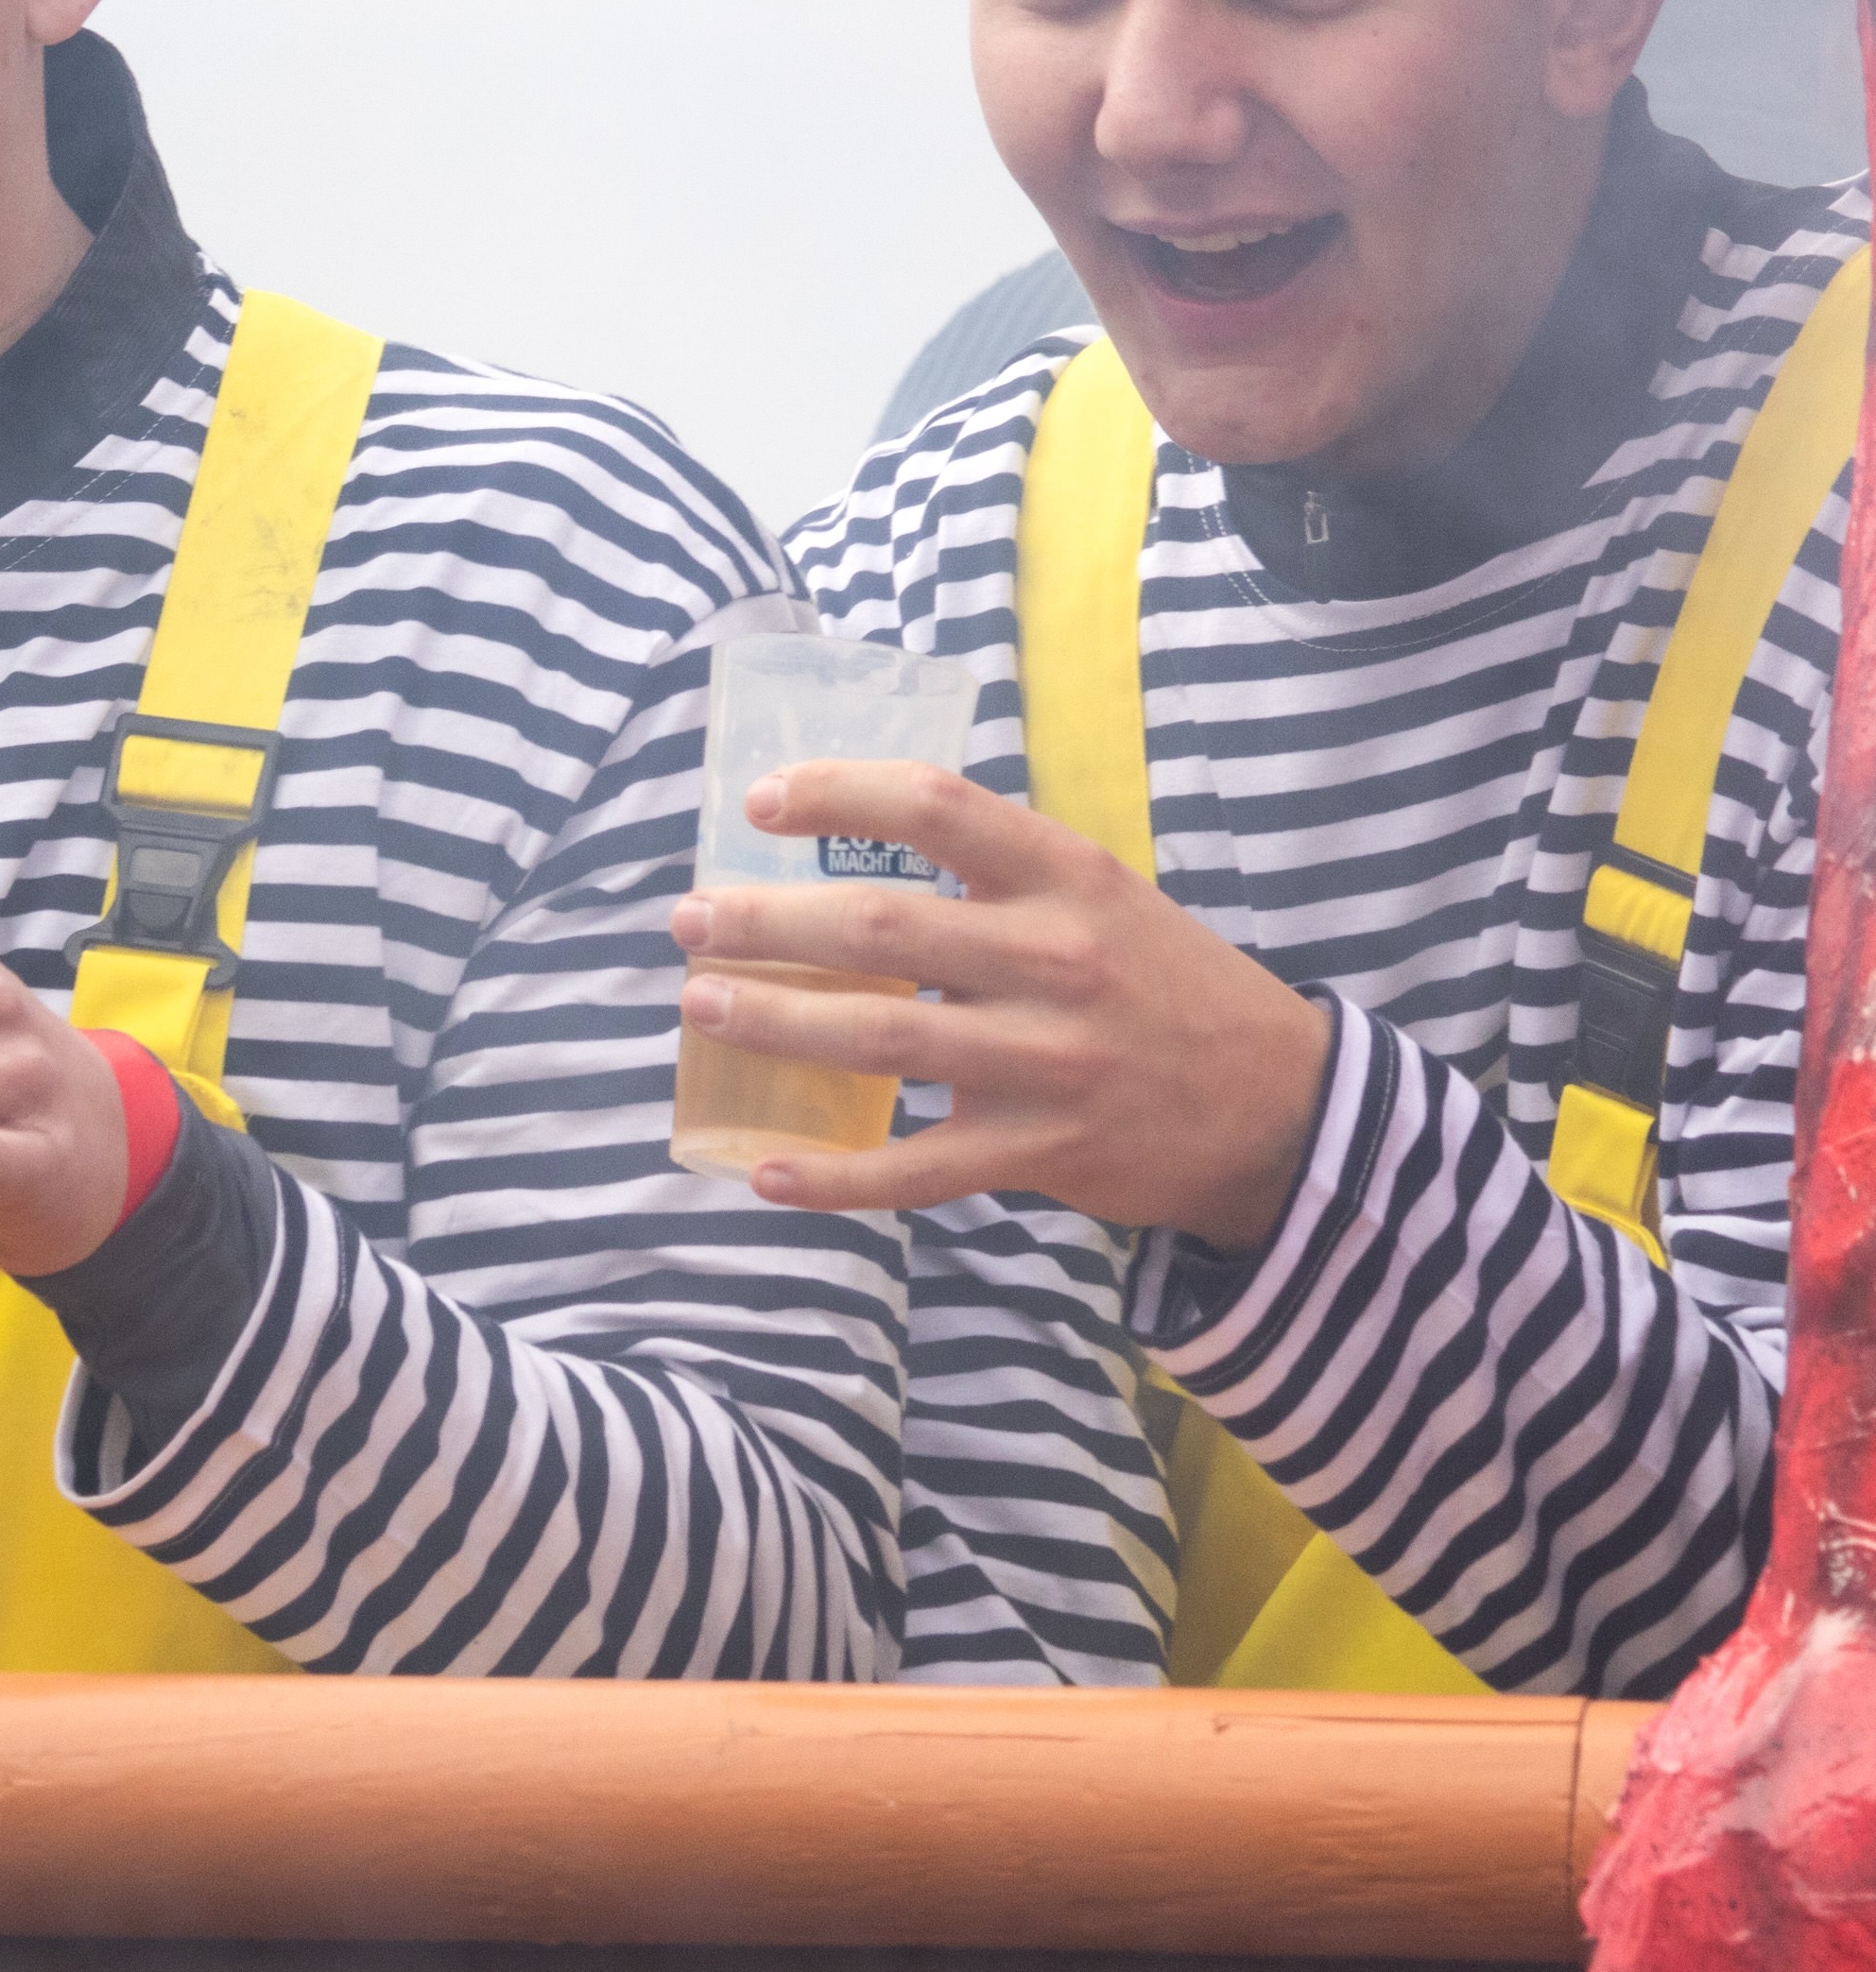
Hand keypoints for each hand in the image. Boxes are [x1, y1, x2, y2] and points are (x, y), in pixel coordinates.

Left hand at [670, 758, 1331, 1248]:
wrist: (1280, 1107)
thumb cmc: (1161, 983)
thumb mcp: (1099, 896)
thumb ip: (995, 872)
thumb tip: (848, 839)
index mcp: (1068, 877)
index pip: (938, 807)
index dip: (839, 794)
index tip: (760, 804)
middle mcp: (1056, 958)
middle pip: (880, 925)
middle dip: (766, 921)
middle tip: (691, 920)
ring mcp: (1047, 1061)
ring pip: (880, 1036)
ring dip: (776, 1020)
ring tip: (700, 1005)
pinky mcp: (1041, 1151)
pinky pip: (917, 1170)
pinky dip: (835, 1176)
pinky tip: (765, 1167)